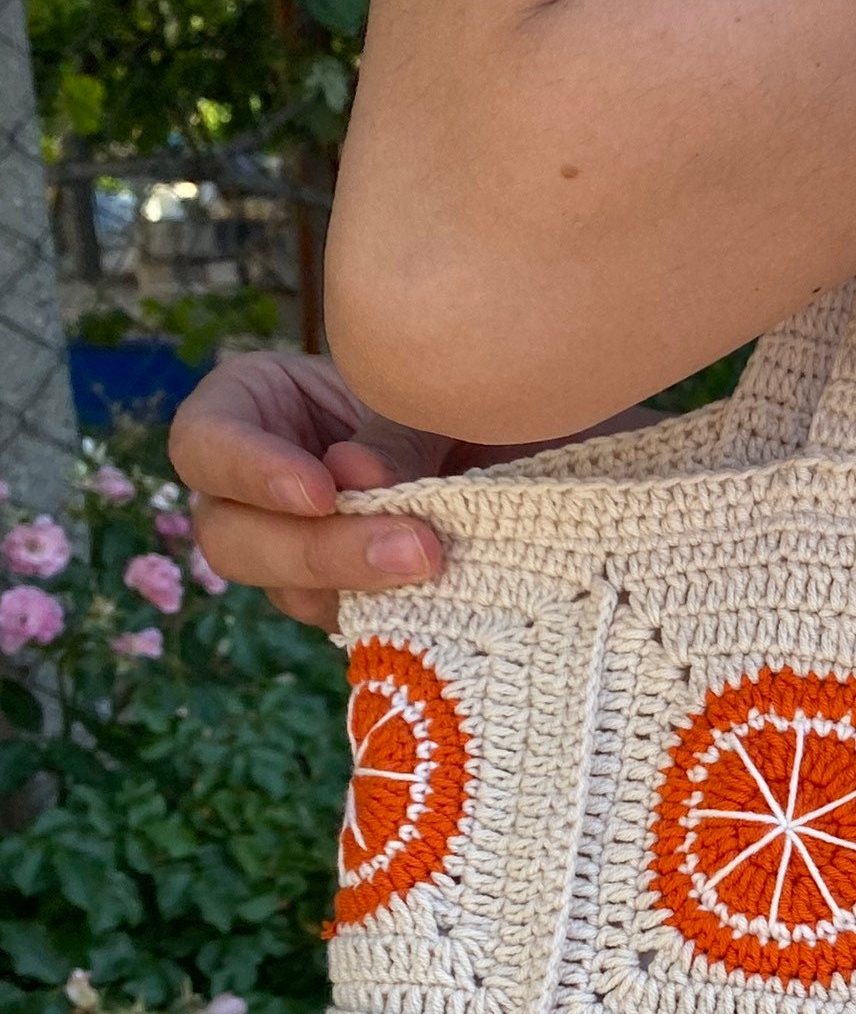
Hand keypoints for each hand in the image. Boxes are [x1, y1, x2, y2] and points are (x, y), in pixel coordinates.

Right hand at [171, 348, 453, 632]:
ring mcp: (288, 552)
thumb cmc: (442, 393)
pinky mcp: (339, 598)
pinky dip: (390, 612)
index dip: (250, 473)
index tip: (321, 492)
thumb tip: (357, 475)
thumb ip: (390, 433)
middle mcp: (248, 490)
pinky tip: (439, 591)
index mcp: (246, 407)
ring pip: (286, 591)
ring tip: (434, 564)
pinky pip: (346, 620)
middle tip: (411, 548)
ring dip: (359, 586)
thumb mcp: (419, 395)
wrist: (493, 433)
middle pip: (230, 538)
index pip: (203, 443)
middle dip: (315, 550)